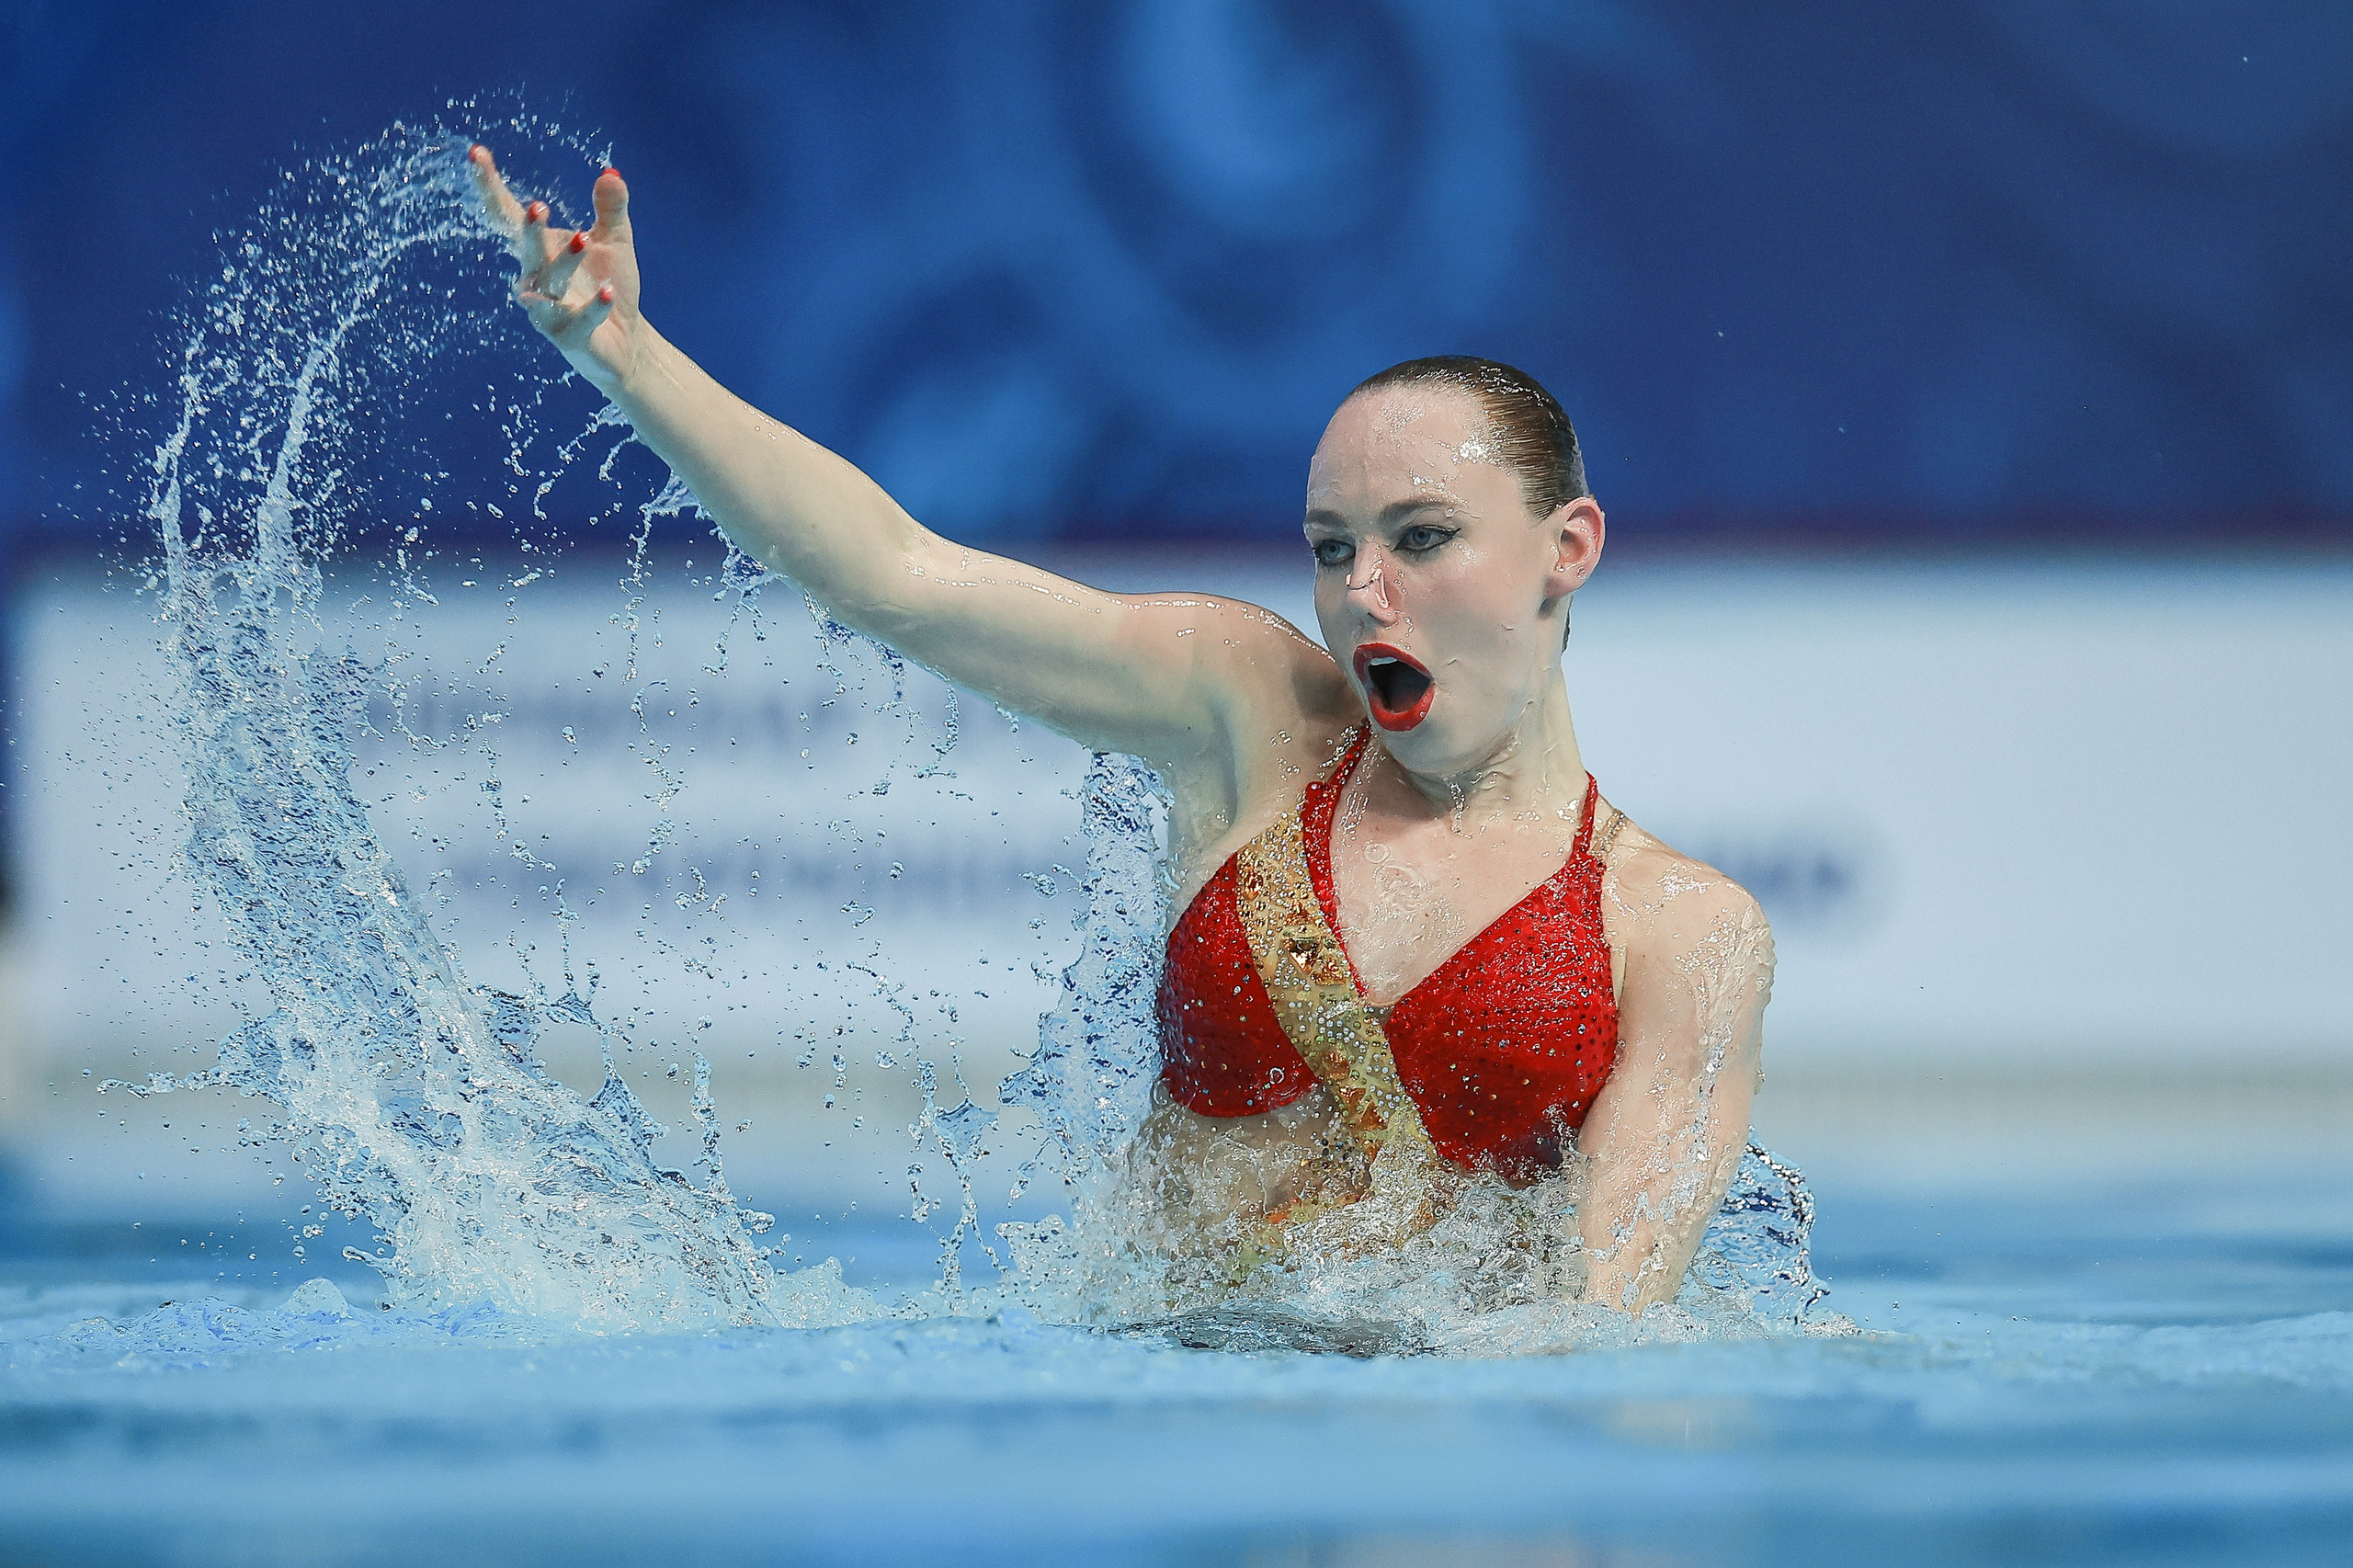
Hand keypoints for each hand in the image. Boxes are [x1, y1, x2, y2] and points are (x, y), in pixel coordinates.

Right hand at [470, 146, 642, 391]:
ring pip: (549, 285)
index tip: (475, 152)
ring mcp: (549, 312)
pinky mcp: (570, 338)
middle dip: (530, 230)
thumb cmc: (608, 286)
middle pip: (528, 251)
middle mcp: (537, 279)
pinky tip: (606, 292)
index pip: (508, 215)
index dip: (490, 186)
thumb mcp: (615, 243)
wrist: (625, 342)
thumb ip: (610, 209)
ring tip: (582, 238)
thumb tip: (612, 173)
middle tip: (538, 207)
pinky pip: (580, 320)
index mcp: (540, 249)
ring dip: (563, 262)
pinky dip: (593, 307)